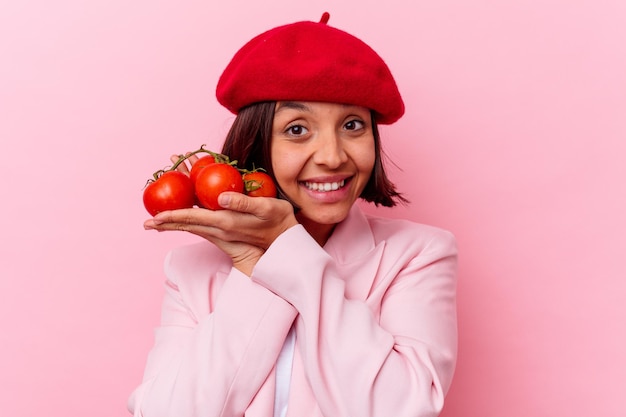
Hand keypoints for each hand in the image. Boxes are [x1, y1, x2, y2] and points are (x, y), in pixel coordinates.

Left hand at [144, 192, 298, 274]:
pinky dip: (185, 216)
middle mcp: (218, 228)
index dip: (171, 217)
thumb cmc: (278, 222)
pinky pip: (199, 222)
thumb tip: (220, 197)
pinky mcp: (223, 230)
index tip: (152, 218)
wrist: (283, 244)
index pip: (191, 218)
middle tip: (145, 220)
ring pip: (190, 222)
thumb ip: (242, 203)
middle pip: (186, 222)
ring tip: (156, 213)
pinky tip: (180, 211)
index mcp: (224, 222)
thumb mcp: (265, 208)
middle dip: (165, 218)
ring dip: (173, 217)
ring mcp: (219, 231)